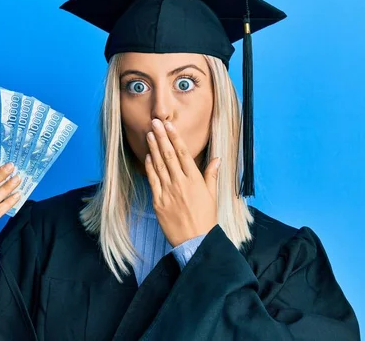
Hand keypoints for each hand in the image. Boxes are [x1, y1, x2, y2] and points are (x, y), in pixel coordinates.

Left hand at [144, 118, 221, 246]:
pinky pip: (153, 181)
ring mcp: (168, 192)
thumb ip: (211, 175)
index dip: (175, 138)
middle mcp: (180, 183)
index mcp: (195, 180)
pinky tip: (147, 156)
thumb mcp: (212, 195)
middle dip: (162, 137)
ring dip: (153, 148)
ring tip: (149, 134)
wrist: (195, 241)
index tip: (169, 125)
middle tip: (155, 122)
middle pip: (168, 155)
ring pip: (159, 165)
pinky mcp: (158, 202)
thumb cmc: (206, 218)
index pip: (183, 153)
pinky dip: (149, 167)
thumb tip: (217, 158)